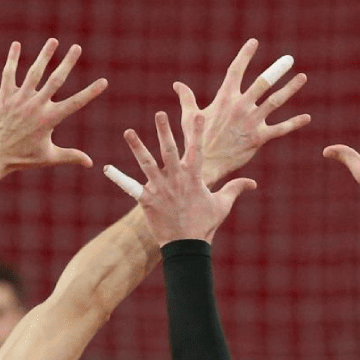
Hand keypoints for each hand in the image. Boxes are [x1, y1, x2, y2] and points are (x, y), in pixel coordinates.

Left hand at [0, 39, 106, 172]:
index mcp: (50, 119)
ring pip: (34, 73)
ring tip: (53, 41)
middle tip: (77, 47)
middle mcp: (36, 105)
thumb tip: (90, 163)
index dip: (91, 92)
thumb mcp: (49, 157)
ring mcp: (19, 99)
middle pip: (56, 80)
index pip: (76, 103)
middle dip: (68, 62)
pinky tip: (17, 45)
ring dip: (44, 55)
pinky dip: (12, 59)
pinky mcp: (4, 96)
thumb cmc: (22, 158)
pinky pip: (9, 74)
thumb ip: (70, 156)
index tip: (103, 81)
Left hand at [123, 111, 255, 244]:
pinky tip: (106, 169)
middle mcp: (176, 179)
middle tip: (160, 113)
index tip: (196, 114)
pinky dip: (118, 178)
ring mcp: (159, 188)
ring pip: (146, 163)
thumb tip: (253, 183)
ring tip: (128, 132)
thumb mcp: (222, 205)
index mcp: (194, 177)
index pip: (197, 150)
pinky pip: (130, 187)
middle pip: (169, 150)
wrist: (186, 246)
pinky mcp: (146, 200)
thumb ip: (235, 188)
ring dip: (137, 147)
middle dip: (164, 131)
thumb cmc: (205, 224)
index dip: (197, 132)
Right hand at [174, 38, 309, 186]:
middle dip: (277, 70)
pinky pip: (281, 129)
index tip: (254, 42)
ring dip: (290, 89)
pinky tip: (307, 117)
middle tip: (289, 59)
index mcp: (225, 98)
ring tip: (302, 77)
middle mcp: (241, 106)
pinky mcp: (259, 138)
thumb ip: (186, 98)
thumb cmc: (196, 140)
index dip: (245, 55)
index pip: (236, 70)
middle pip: (262, 82)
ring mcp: (252, 121)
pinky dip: (295, 123)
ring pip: (275, 101)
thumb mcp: (189, 116)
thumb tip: (177, 84)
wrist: (206, 164)